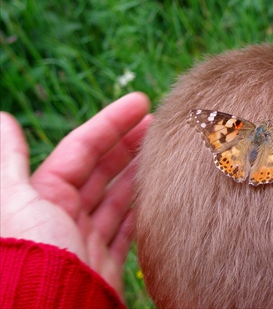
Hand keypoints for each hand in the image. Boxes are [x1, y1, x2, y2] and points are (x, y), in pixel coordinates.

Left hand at [0, 92, 151, 298]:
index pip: (83, 148)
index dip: (111, 123)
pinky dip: (140, 210)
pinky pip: (125, 229)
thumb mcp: (14, 202)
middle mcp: (63, 214)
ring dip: (138, 173)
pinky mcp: (102, 263)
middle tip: (158, 124)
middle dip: (128, 143)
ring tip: (163, 154)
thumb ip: (8, 161)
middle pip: (102, 169)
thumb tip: (2, 118)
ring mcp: (85, 238)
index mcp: (43, 194)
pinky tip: (157, 195)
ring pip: (117, 197)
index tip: (141, 103)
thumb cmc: (30, 256)